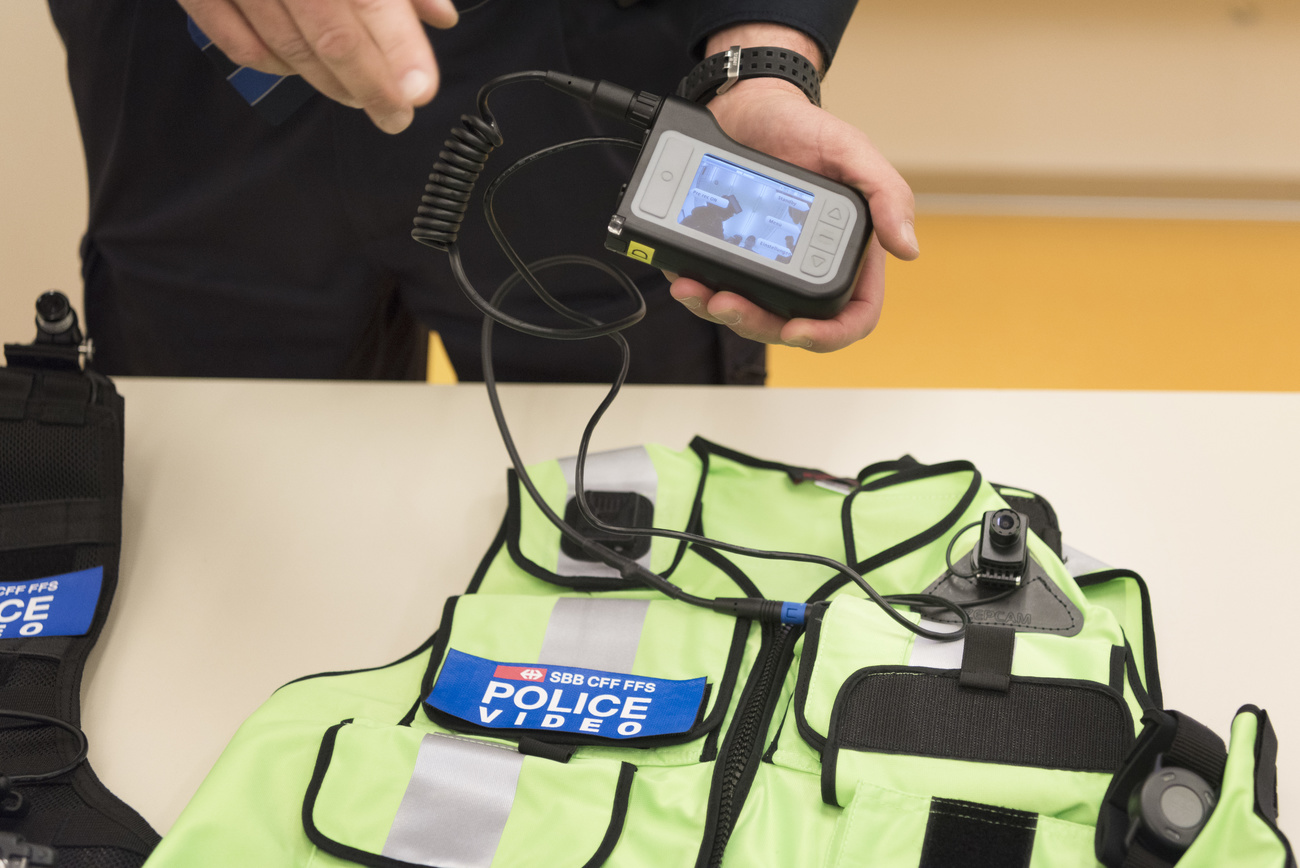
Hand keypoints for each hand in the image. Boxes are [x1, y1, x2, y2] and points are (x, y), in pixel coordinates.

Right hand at [180, 0, 458, 132]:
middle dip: (371, 87)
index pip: (374, 1)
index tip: (420, 90)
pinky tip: (301, 73)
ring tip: (360, 100)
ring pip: (288, 47)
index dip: (401, 52)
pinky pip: (237, 42)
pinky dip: (274, 66)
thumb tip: (440, 16)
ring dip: (330, 84)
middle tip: (395, 115)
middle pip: (333, 37)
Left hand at [670, 35, 917, 351]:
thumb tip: (908, 248)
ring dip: (718, 312)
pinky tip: (681, 277)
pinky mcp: (725, 255)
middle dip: (756, 324)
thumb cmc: (804, 129)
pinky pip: (711, 289)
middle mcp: (802, 267)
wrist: (746, 106)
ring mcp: (762, 265)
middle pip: (787, 324)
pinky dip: (695, 290)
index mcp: (843, 253)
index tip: (797, 330)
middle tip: (728, 304)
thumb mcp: (851, 151)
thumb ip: (886, 193)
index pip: (851, 316)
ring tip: (695, 291)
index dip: (829, 336)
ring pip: (745, 314)